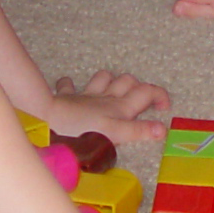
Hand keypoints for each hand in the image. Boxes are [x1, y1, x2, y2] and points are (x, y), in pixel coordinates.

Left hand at [46, 68, 171, 143]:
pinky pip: (69, 86)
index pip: (146, 92)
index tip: (164, 108)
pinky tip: (70, 87)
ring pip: (103, 78)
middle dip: (137, 86)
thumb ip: (138, 130)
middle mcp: (105, 97)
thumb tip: (162, 128)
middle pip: (127, 81)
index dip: (159, 95)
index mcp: (119, 106)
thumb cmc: (82, 130)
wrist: (48, 120)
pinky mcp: (66, 98)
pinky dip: (71, 85)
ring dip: (110, 80)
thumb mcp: (115, 134)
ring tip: (113, 89)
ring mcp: (85, 96)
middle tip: (140, 101)